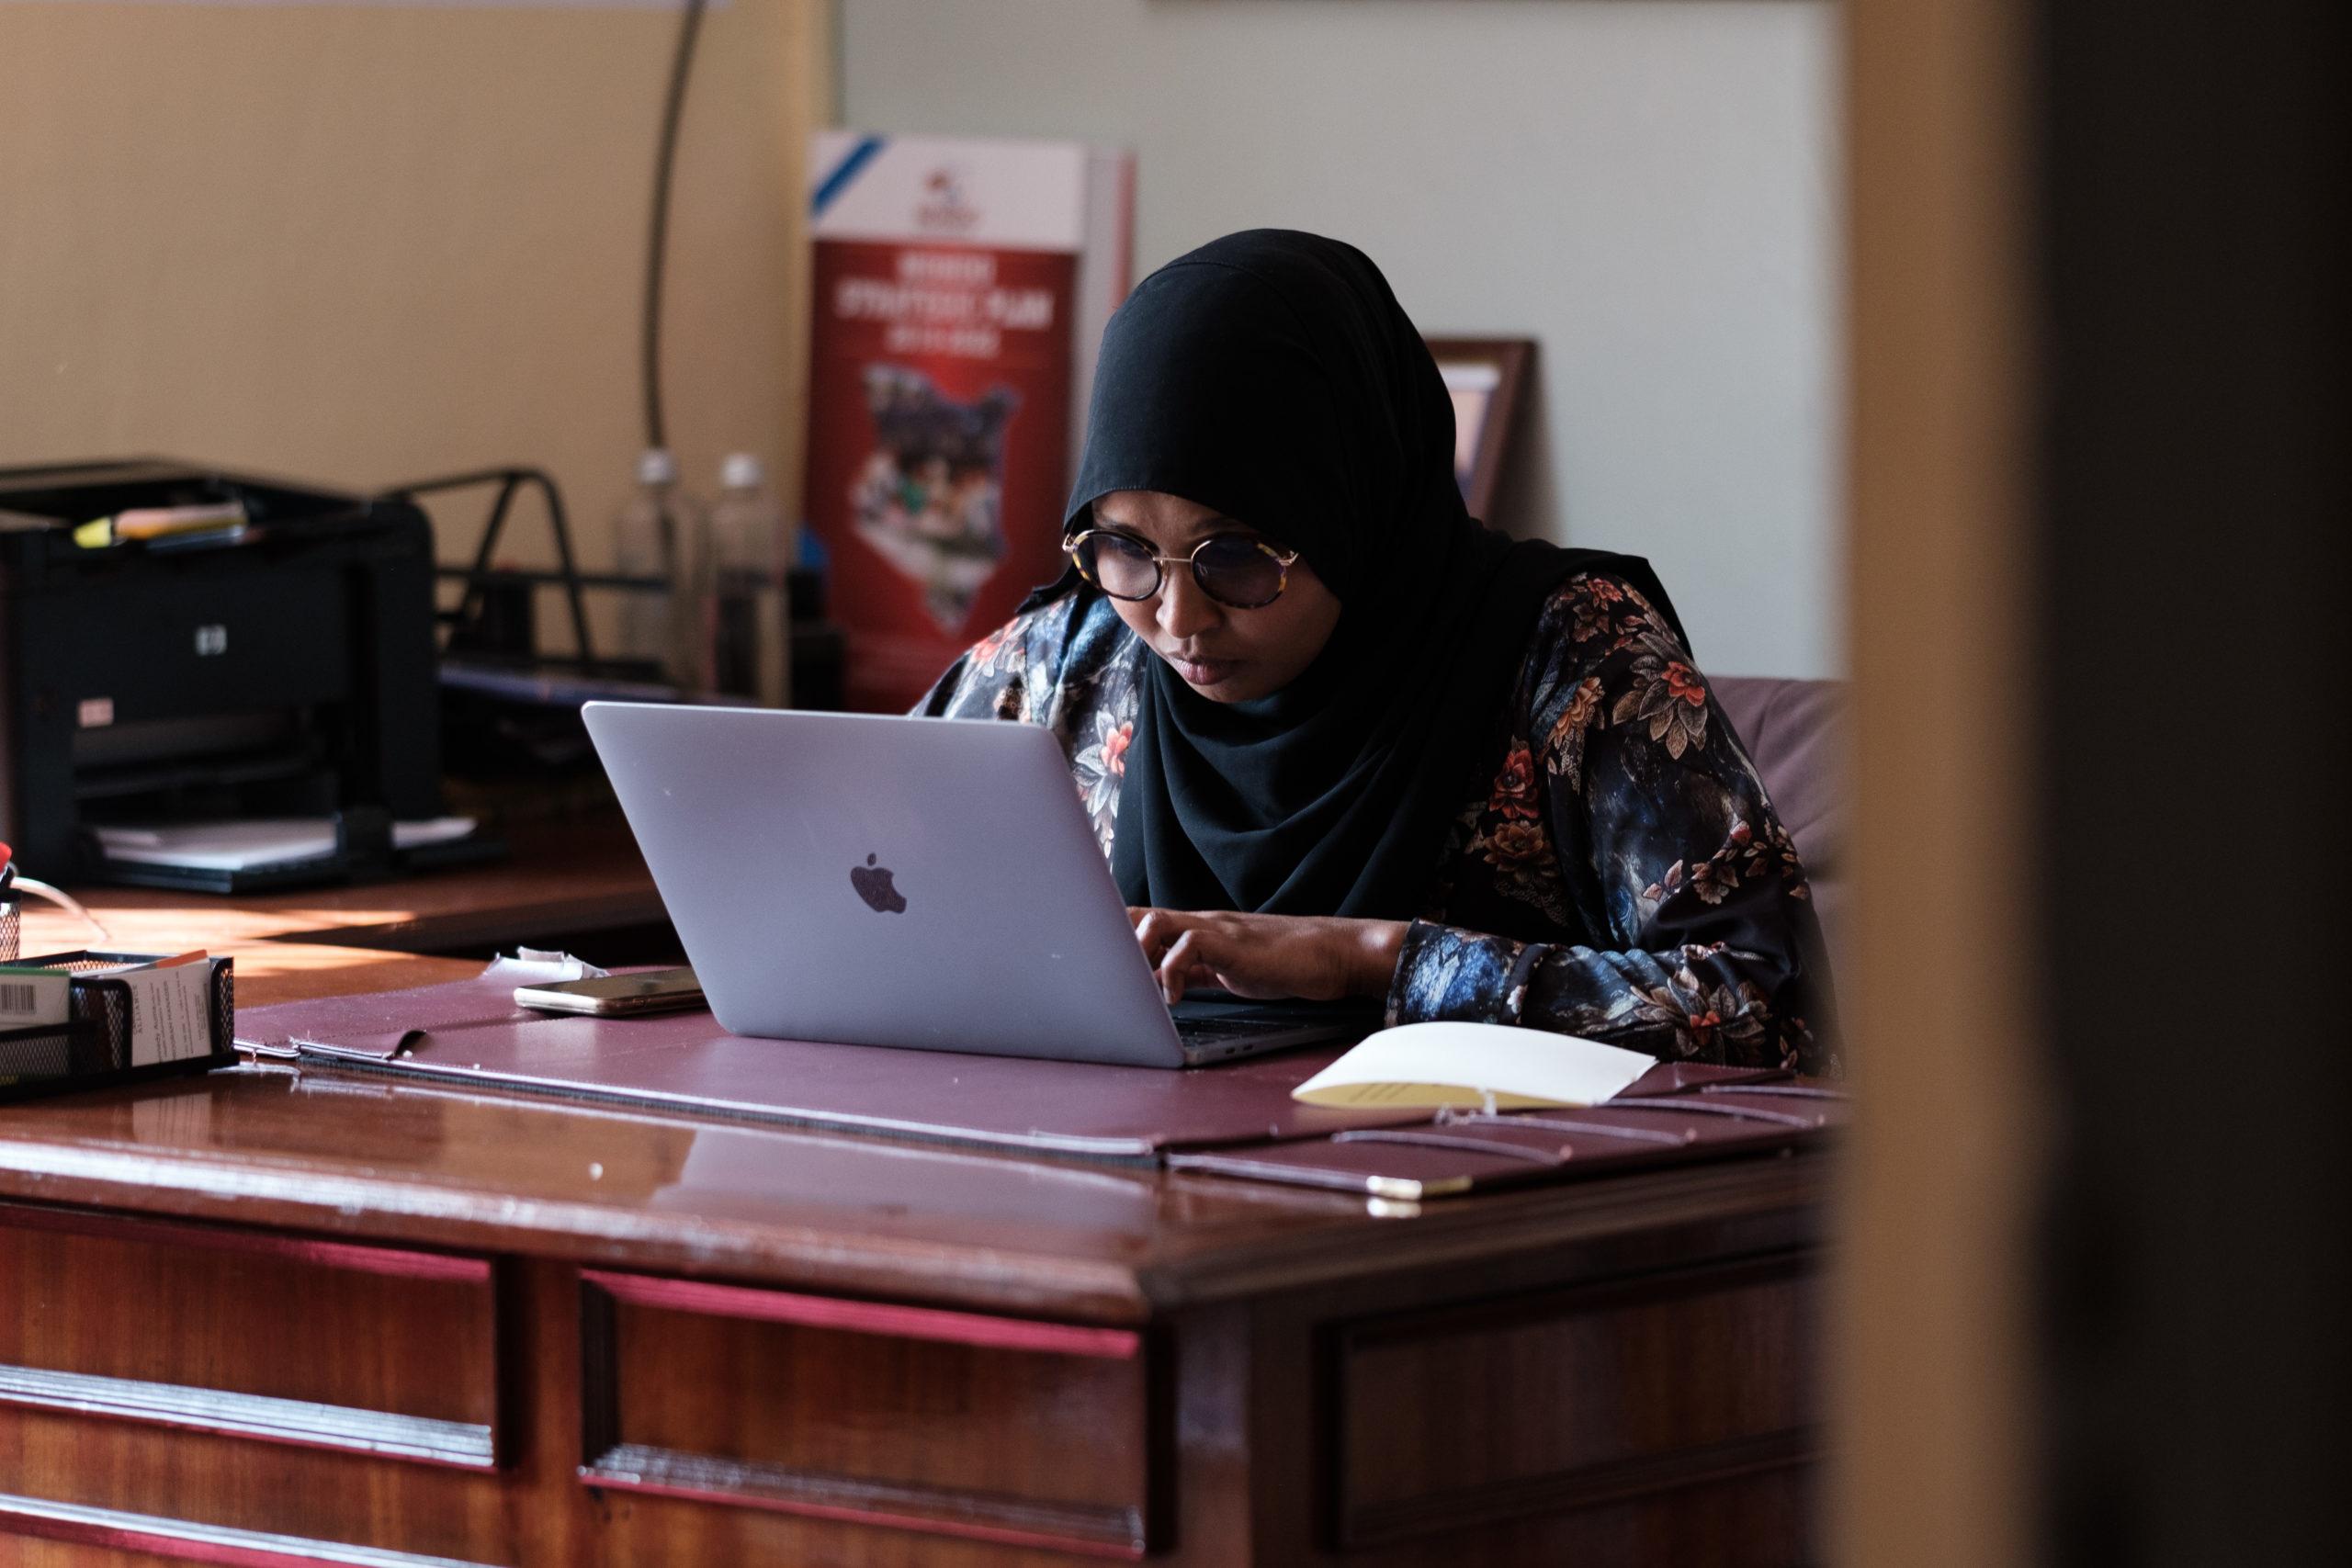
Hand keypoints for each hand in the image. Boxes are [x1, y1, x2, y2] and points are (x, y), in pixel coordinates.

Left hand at [1127, 908, 1407, 1004]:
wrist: (1329, 955)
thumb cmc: (1281, 963)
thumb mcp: (1225, 971)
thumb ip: (1192, 972)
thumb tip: (1157, 986)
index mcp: (1196, 928)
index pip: (1141, 918)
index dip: (1113, 935)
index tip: (1095, 961)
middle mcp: (1200, 922)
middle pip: (1137, 914)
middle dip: (1114, 942)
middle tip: (1108, 977)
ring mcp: (1216, 929)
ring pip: (1156, 922)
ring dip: (1138, 953)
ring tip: (1139, 986)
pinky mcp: (1232, 944)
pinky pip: (1188, 945)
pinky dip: (1173, 972)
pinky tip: (1176, 998)